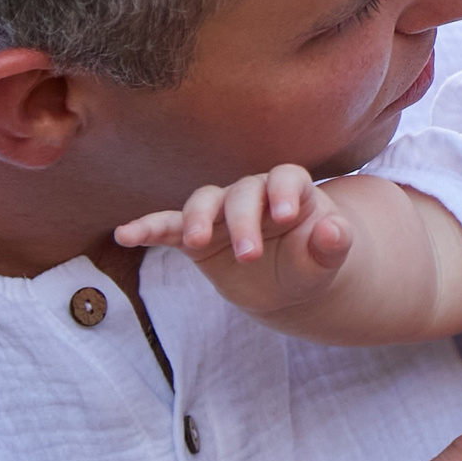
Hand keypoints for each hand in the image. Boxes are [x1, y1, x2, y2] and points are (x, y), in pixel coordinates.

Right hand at [115, 163, 354, 318]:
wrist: (287, 282)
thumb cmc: (310, 262)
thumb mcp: (325, 259)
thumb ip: (333, 244)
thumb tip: (336, 230)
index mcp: (290, 191)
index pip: (286, 178)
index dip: (283, 192)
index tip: (283, 216)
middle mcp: (252, 193)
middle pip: (242, 193)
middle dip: (242, 221)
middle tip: (250, 255)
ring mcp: (220, 212)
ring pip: (203, 201)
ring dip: (197, 219)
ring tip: (196, 242)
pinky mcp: (194, 235)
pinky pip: (167, 226)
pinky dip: (147, 228)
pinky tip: (125, 236)